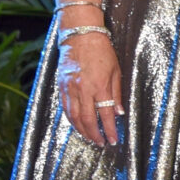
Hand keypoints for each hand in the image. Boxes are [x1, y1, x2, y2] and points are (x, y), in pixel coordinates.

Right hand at [57, 32, 122, 147]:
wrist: (80, 36)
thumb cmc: (102, 52)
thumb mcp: (116, 71)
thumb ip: (116, 93)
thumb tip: (118, 112)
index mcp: (99, 86)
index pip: (105, 115)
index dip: (109, 130)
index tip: (113, 140)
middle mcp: (82, 90)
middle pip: (87, 119)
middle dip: (94, 134)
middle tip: (100, 143)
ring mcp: (69, 88)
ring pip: (73, 116)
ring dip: (81, 130)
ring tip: (89, 137)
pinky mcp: (61, 86)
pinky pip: (65, 108)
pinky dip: (71, 119)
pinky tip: (77, 124)